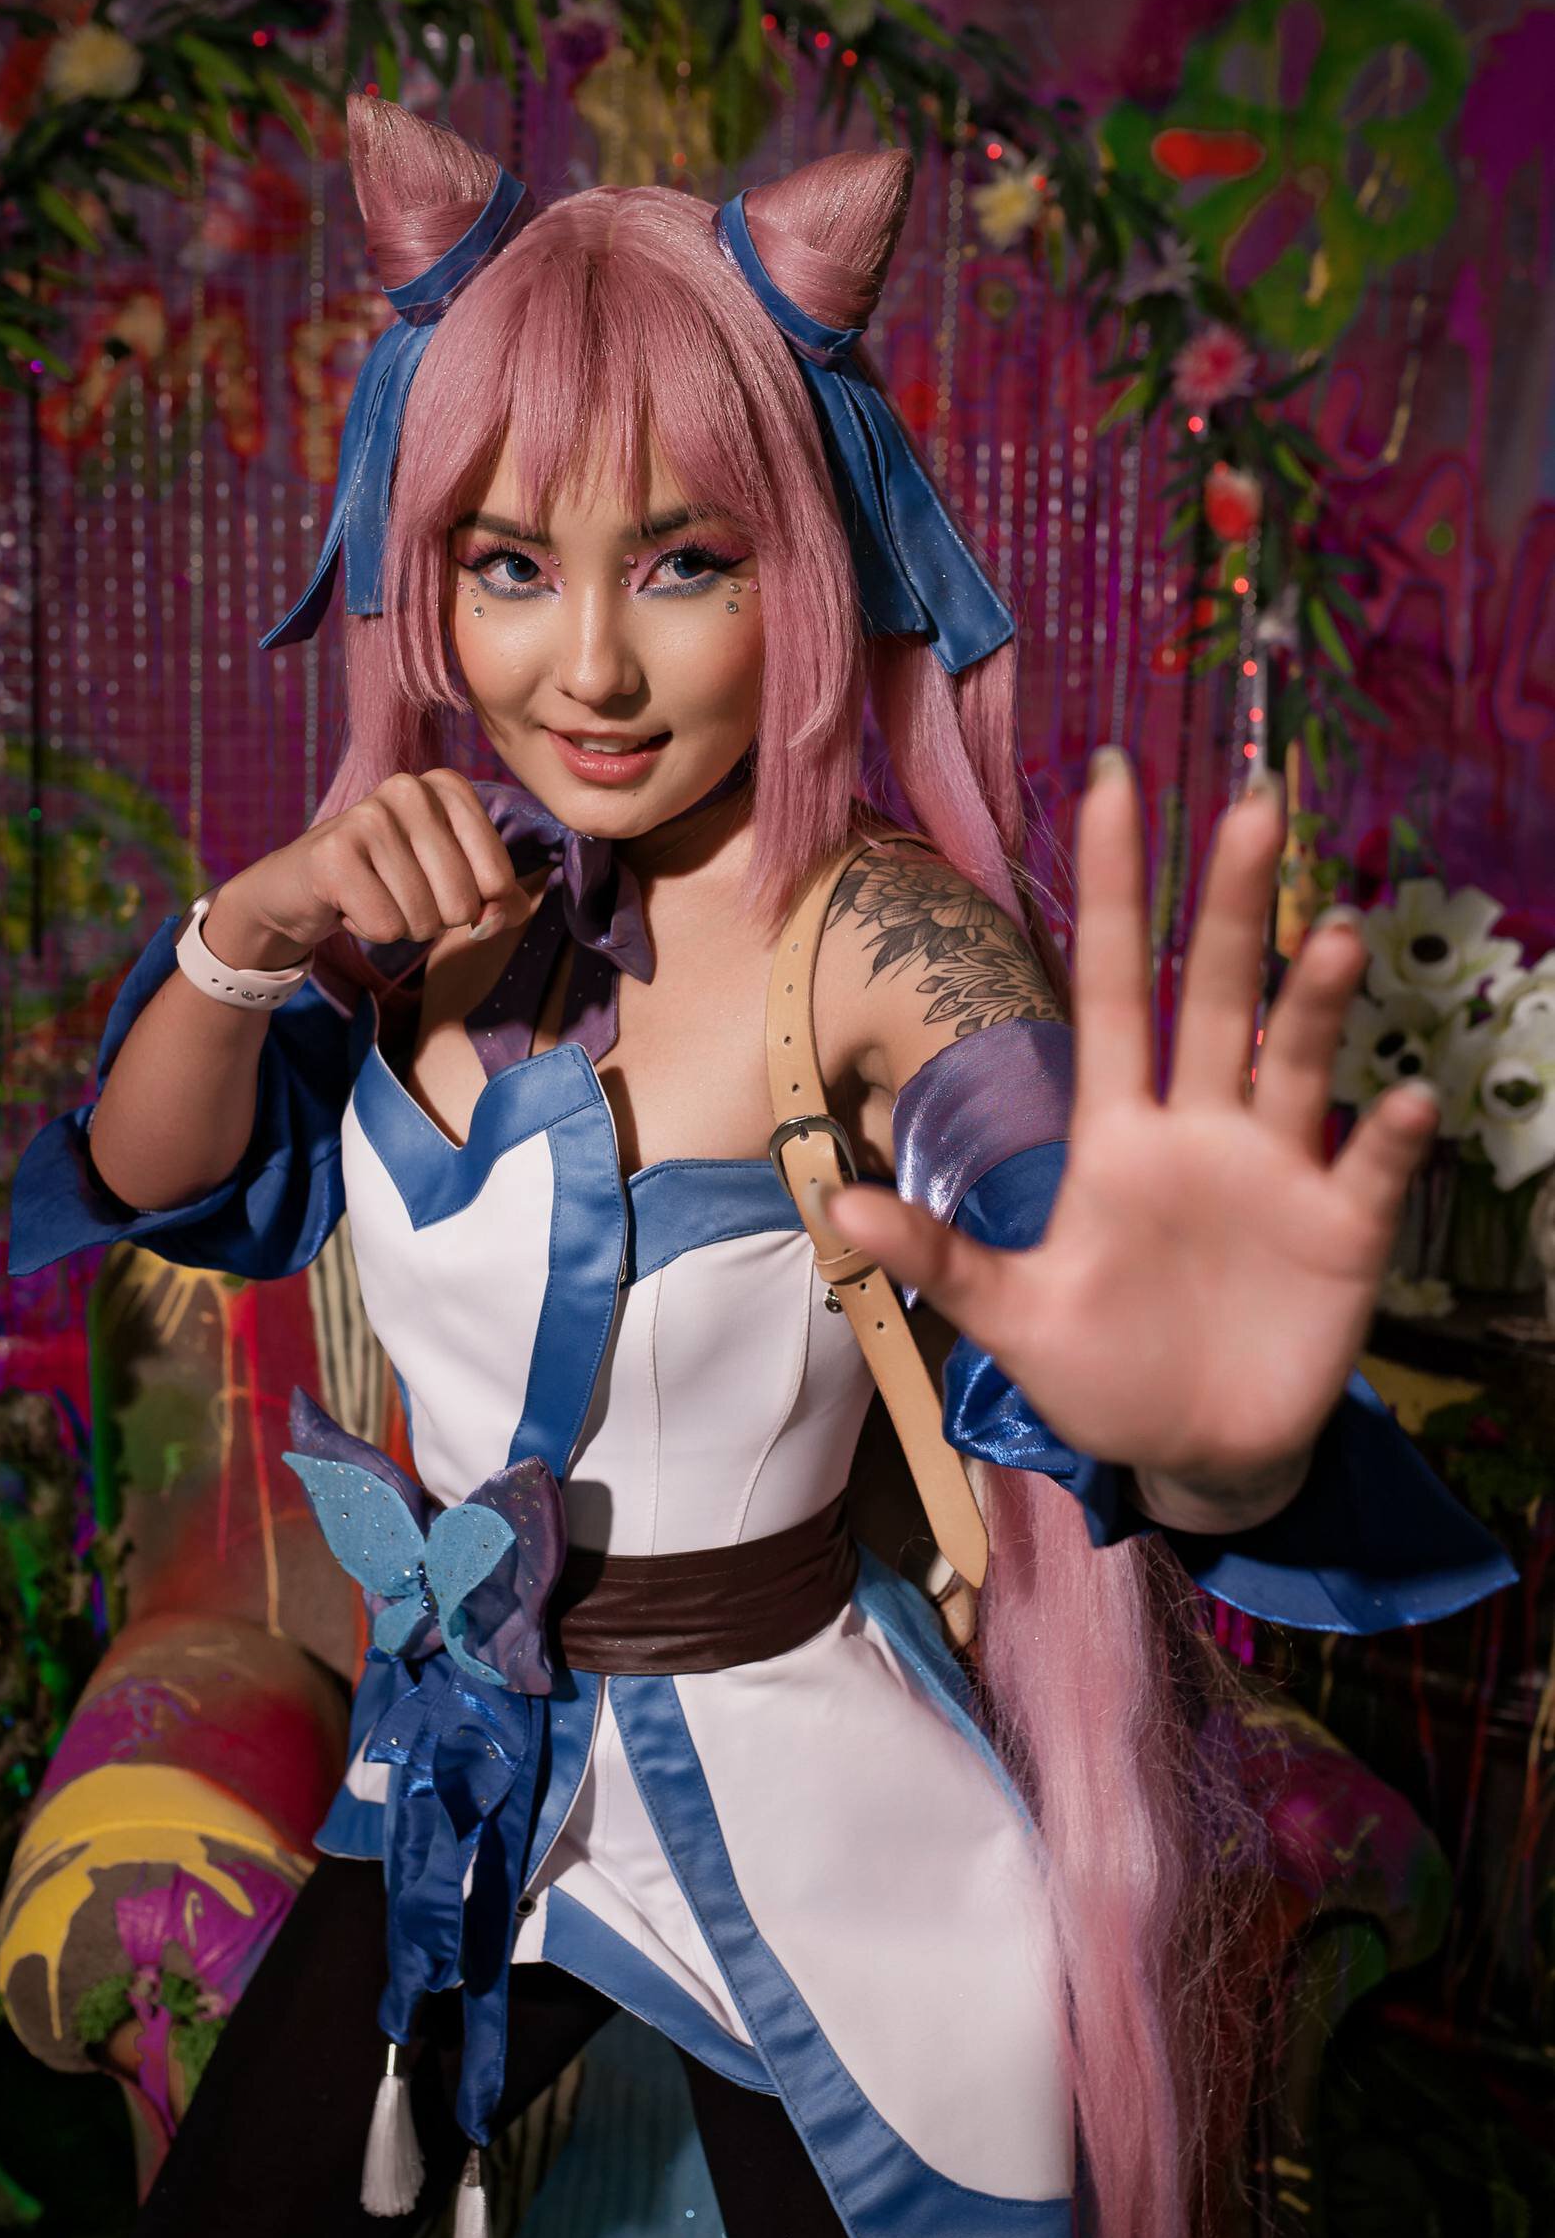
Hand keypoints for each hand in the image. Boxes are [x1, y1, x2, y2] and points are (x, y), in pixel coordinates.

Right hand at [208, 769, 536, 967]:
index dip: (471, 905)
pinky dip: (367, 929)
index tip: (432, 884)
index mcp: (449, 787)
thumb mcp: (455, 885)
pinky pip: (386, 926)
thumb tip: (490, 922)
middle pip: (462, 902)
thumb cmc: (389, 883)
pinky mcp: (334, 851)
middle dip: (432, 919)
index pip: (498, 880)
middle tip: (395, 893)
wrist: (300, 888)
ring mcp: (369, 815)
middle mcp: (410, 788)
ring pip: (424, 918)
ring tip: (371, 894)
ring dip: (399, 924)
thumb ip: (500, 902)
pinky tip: (346, 902)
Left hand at [825, 753, 1438, 1498]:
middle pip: (1212, 998)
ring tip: (1334, 937)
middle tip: (1255, 805)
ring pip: (1296, 1063)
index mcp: (1116, 1133)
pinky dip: (1387, 1138)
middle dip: (1230, 907)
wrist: (1190, 1454)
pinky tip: (1401, 1102)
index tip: (1111, 784)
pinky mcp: (1342, 1233)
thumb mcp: (1011, 1318)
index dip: (1110, 889)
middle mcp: (1200, 1129)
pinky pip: (1369, 1171)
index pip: (1108, 988)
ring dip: (1316, 1003)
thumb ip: (941, 1259)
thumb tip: (835, 1199)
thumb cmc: (1099, 1370)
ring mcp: (1276, 1173)